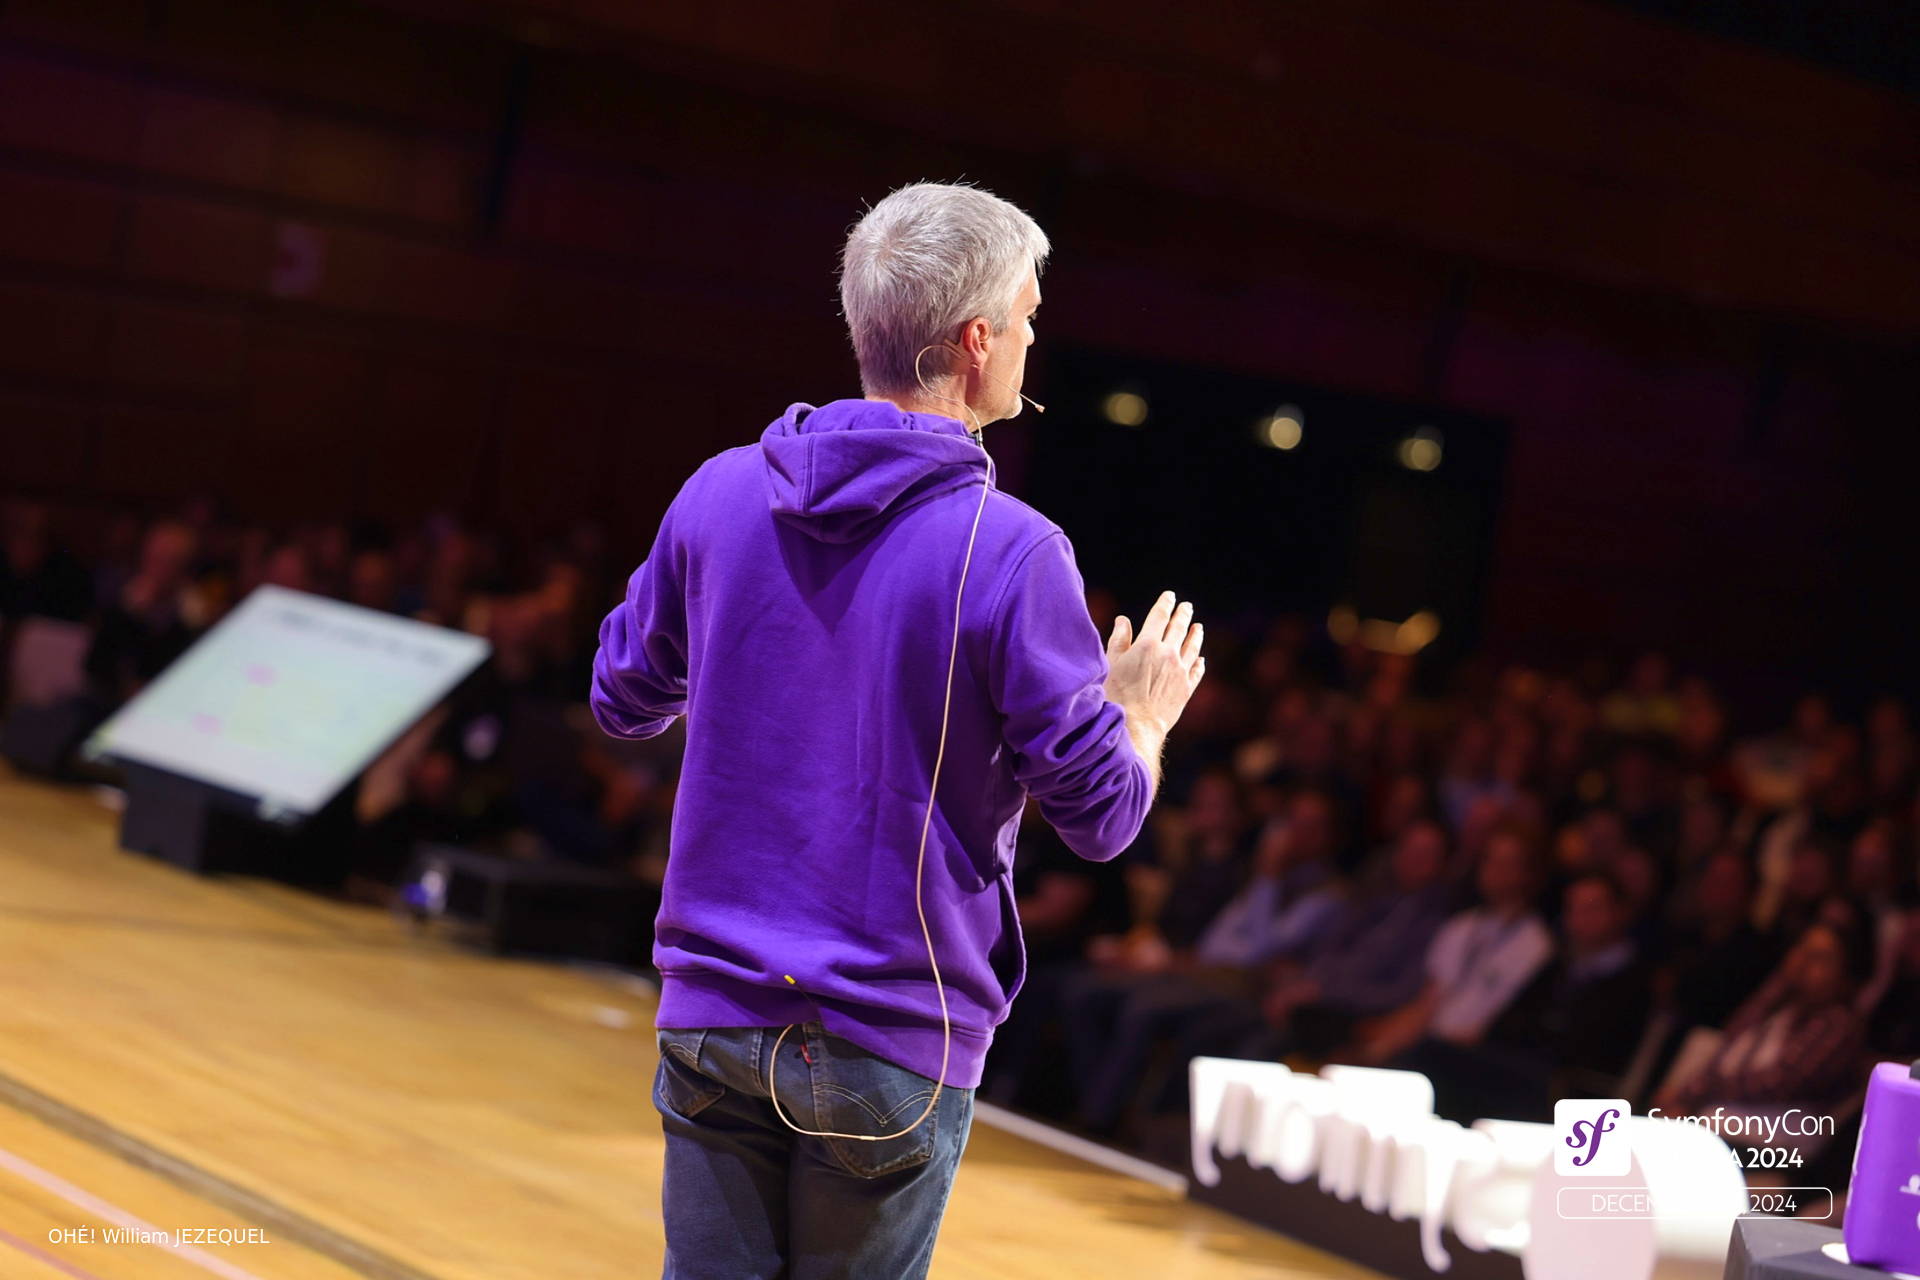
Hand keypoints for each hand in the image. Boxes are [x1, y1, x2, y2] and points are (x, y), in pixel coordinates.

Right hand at [1103, 590, 1205, 736]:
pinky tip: (1200, 659)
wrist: (1136, 726)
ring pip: (1193, 647)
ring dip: (1195, 635)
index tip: (1170, 596)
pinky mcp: (1187, 689)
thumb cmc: (1116, 696)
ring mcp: (1180, 671)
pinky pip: (1197, 671)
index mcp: (1148, 644)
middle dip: (1183, 615)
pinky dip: (1199, 662)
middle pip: (1179, 628)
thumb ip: (1119, 640)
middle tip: (1186, 606)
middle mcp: (1168, 654)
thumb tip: (1123, 620)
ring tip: (1198, 627)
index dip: (1165, 604)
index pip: (1159, 616)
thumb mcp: (1111, 664)